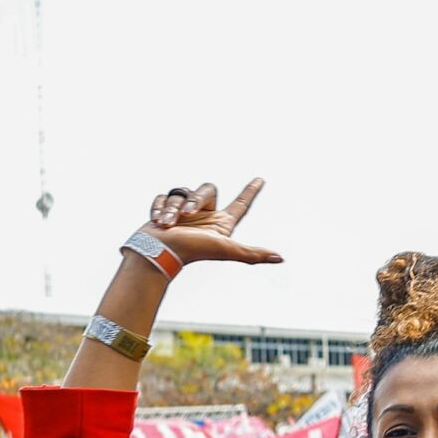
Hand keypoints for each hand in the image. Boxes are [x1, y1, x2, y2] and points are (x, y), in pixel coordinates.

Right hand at [142, 180, 283, 264]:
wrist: (157, 253)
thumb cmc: (191, 251)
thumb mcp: (226, 249)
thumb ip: (252, 253)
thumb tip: (280, 258)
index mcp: (221, 224)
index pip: (241, 204)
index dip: (251, 192)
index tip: (260, 179)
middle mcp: (205, 217)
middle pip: (207, 190)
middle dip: (195, 199)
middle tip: (185, 215)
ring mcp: (184, 214)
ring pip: (182, 193)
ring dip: (173, 208)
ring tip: (167, 224)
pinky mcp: (165, 211)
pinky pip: (164, 196)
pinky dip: (160, 207)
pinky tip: (157, 221)